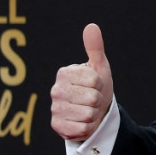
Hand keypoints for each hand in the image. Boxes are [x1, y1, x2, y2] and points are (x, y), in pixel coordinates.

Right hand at [50, 23, 113, 140]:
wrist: (94, 112)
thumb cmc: (96, 87)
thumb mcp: (99, 67)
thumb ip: (95, 47)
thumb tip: (91, 26)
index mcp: (64, 73)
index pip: (95, 80)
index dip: (100, 84)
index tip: (95, 85)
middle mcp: (56, 90)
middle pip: (92, 98)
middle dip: (98, 100)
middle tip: (92, 99)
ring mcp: (55, 109)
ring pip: (88, 114)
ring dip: (94, 114)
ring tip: (88, 109)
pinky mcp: (57, 126)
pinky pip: (82, 128)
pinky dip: (88, 126)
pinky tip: (82, 121)